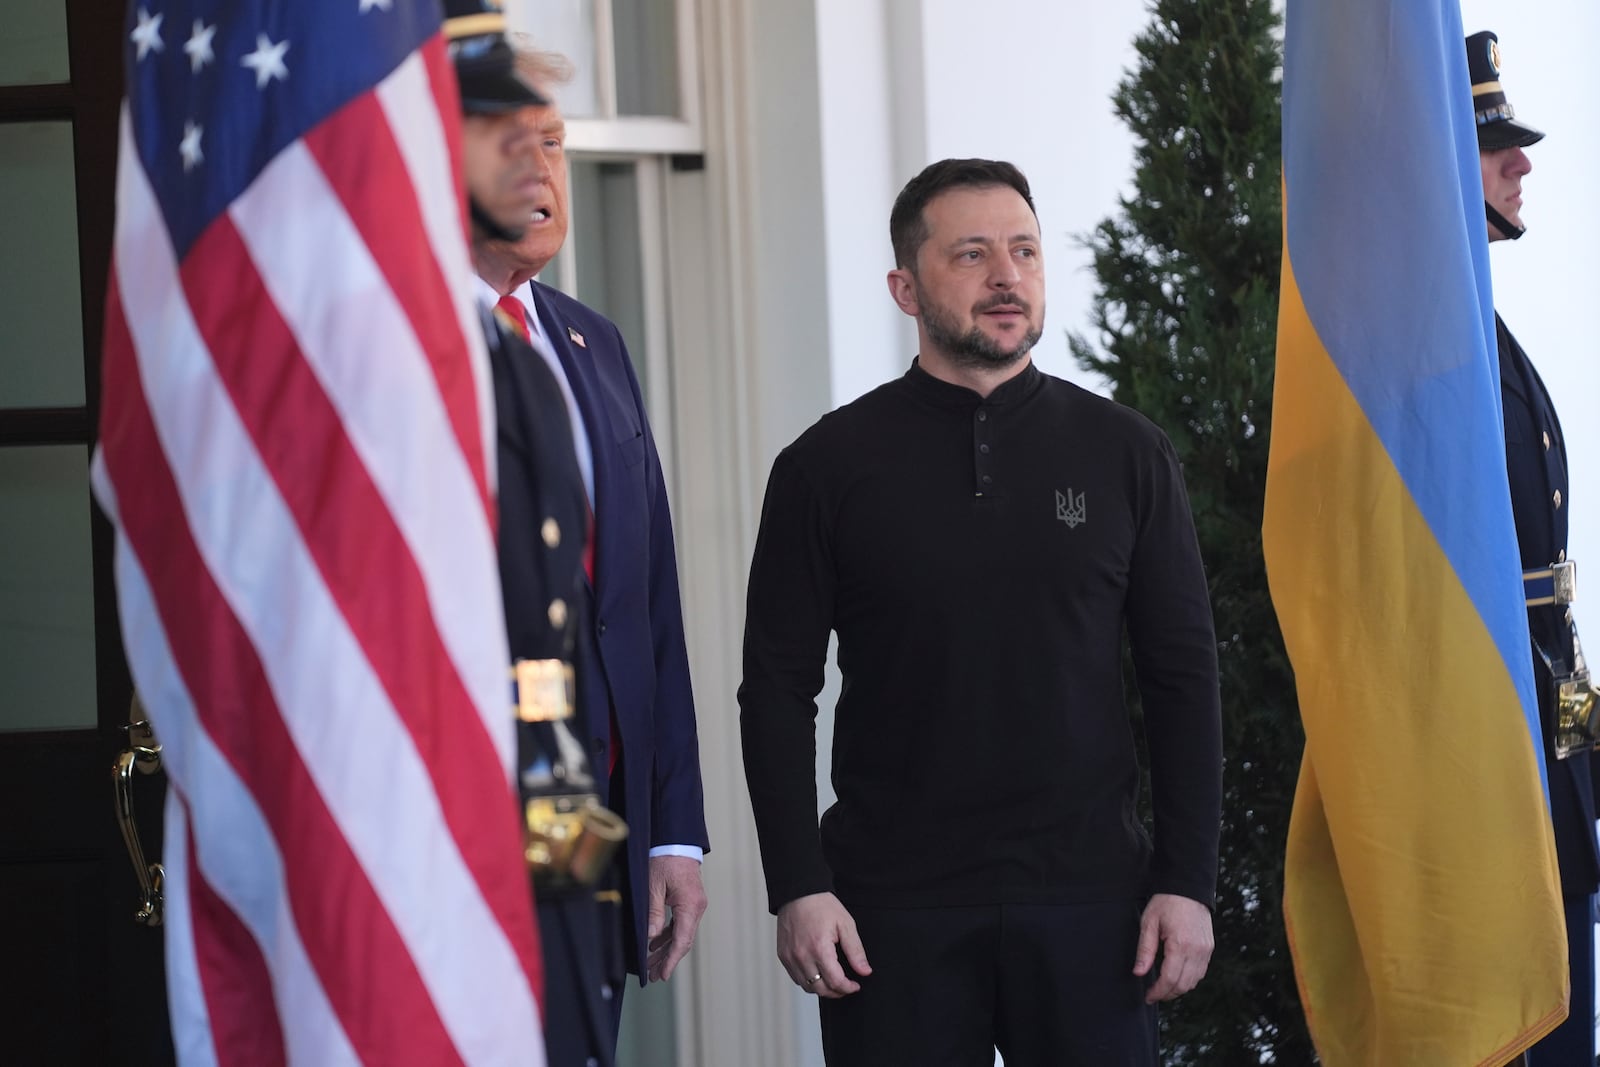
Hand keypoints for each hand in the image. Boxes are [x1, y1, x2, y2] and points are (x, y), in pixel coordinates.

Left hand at [646, 855, 707, 981]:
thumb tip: (651, 938)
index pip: (682, 940)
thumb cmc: (665, 859)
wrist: (677, 841)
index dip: (671, 960)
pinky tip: (656, 943)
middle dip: (667, 959)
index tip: (662, 975)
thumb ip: (654, 913)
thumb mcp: (653, 886)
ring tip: (651, 963)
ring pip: (681, 934)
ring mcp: (695, 905)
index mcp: (690, 905)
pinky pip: (680, 924)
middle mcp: (697, 907)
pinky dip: (668, 935)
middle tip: (653, 975)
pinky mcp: (690, 901)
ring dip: (667, 949)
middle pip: (683, 940)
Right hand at [776, 892, 871, 998]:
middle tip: (846, 986)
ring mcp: (790, 957)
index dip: (848, 988)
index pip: (835, 981)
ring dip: (822, 989)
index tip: (855, 985)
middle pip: (820, 989)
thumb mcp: (845, 924)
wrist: (798, 892)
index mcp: (819, 948)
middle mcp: (802, 956)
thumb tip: (865, 971)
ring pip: (807, 987)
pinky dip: (808, 981)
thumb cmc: (821, 905)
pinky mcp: (783, 955)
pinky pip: (796, 978)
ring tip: (833, 981)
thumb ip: (855, 951)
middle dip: (837, 992)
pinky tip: (818, 973)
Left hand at [1132, 893, 1213, 1002]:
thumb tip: (1139, 973)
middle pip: (1183, 985)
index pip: (1169, 979)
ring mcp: (1205, 950)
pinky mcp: (1209, 948)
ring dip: (1178, 989)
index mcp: (1180, 944)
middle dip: (1167, 994)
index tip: (1148, 997)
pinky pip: (1200, 972)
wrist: (1188, 888)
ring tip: (1163, 988)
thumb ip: (1144, 950)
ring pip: (1194, 982)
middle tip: (1153, 995)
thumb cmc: (1166, 902)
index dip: (1158, 992)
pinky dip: (1189, 979)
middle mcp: (1196, 950)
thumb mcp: (1149, 923)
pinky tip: (1177, 977)